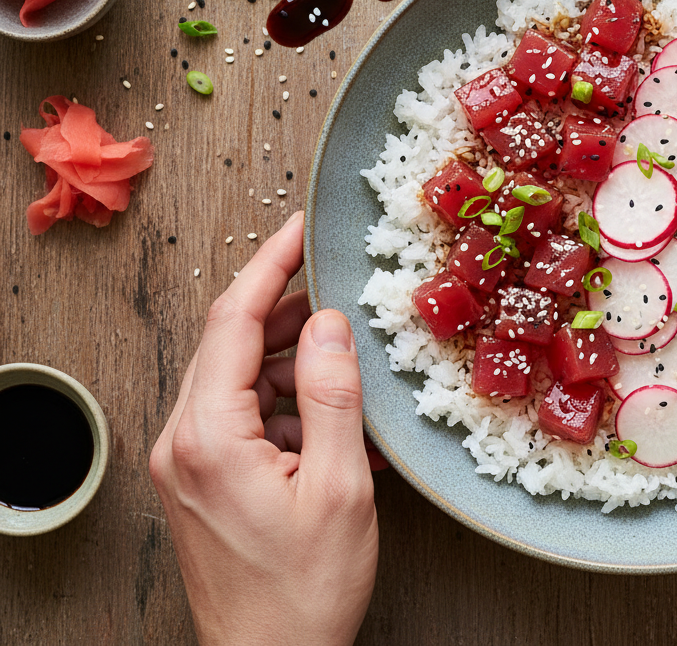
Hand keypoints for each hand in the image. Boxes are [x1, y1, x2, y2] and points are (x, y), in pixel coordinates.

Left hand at [149, 211, 380, 645]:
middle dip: (291, 314)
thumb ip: (334, 397)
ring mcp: (188, 461)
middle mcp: (184, 441)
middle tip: (344, 299)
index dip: (270, 265)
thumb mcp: (338, 487)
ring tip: (350, 379)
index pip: (234, 320)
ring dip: (295, 366)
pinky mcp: (202, 480)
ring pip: (240, 378)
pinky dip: (287, 407)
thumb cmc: (303, 591)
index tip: (299, 228)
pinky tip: (333, 429)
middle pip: (232, 343)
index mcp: (209, 435)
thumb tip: (332, 324)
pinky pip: (241, 416)